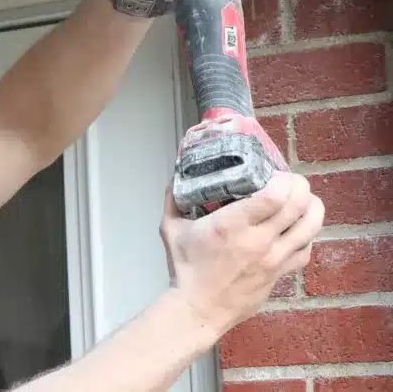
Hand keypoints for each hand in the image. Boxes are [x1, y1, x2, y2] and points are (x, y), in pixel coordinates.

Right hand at [159, 171, 324, 338]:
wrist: (198, 309)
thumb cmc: (184, 268)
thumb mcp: (171, 228)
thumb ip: (174, 198)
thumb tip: (177, 176)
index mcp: (231, 225)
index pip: (273, 197)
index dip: (281, 180)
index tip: (274, 173)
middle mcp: (258, 241)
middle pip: (297, 206)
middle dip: (300, 186)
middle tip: (290, 180)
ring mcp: (274, 259)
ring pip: (310, 227)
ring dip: (312, 207)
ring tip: (304, 198)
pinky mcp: (280, 274)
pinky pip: (305, 250)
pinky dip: (307, 234)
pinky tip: (298, 228)